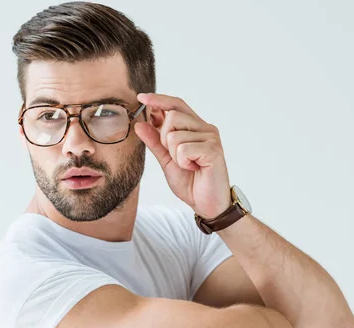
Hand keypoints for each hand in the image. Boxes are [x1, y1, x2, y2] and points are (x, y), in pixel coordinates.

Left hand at [134, 93, 231, 218]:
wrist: (207, 204)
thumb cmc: (191, 182)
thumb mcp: (166, 160)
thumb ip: (155, 142)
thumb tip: (140, 124)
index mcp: (195, 128)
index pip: (176, 105)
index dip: (159, 99)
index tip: (141, 97)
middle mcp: (205, 128)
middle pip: (172, 116)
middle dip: (164, 138)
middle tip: (176, 157)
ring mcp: (211, 138)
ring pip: (174, 134)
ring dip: (174, 154)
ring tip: (187, 165)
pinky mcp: (213, 150)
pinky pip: (183, 149)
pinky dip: (182, 162)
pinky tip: (194, 168)